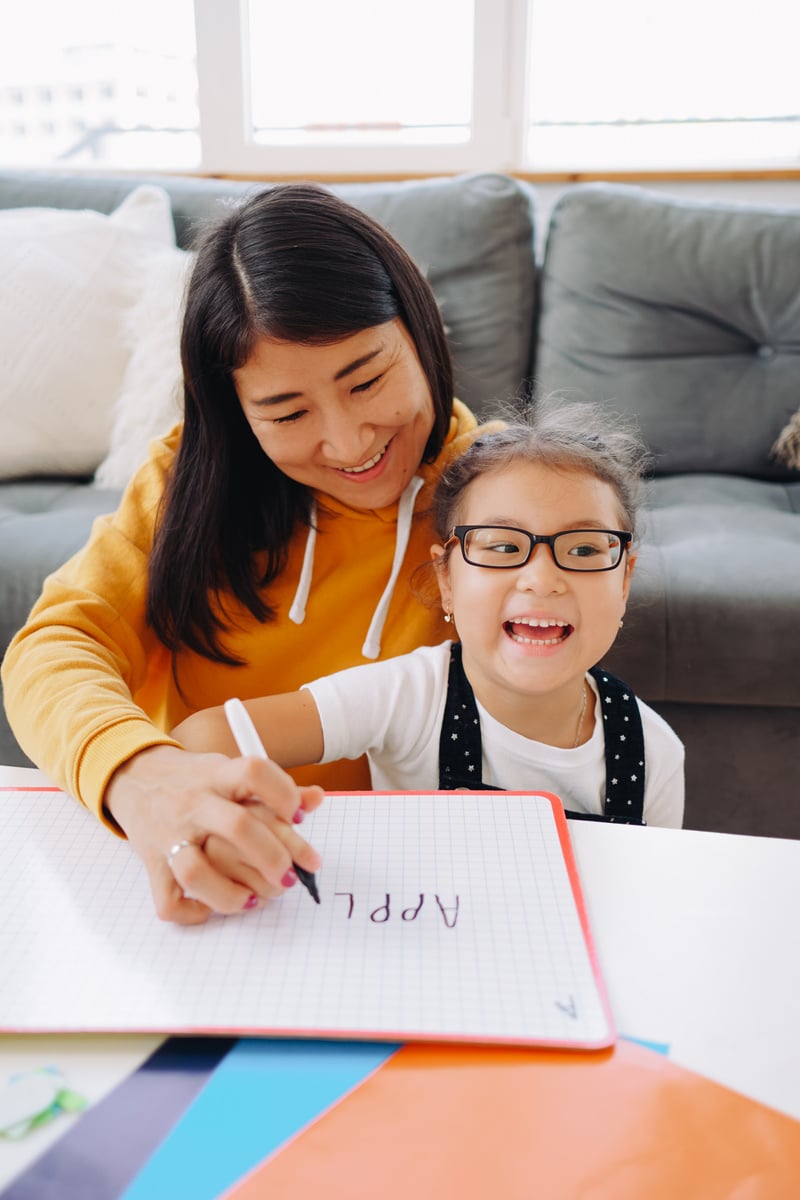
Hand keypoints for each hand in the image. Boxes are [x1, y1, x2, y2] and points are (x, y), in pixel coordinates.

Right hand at [104, 744, 323, 924]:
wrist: (134, 776)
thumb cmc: (194, 779)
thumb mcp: (230, 771)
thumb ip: (273, 787)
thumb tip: (315, 799)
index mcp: (217, 776)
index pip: (254, 773)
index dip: (284, 794)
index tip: (299, 815)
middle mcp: (194, 804)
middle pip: (237, 828)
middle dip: (272, 856)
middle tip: (291, 874)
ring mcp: (171, 836)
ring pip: (195, 871)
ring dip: (232, 893)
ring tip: (255, 898)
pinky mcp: (153, 864)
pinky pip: (167, 899)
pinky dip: (192, 912)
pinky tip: (212, 907)